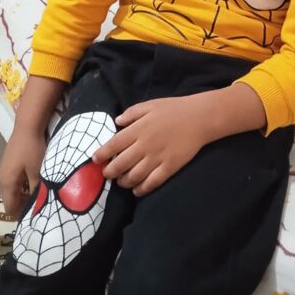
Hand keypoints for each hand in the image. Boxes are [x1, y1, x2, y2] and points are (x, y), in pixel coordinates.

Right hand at [0, 128, 46, 219]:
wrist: (28, 125)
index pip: (10, 208)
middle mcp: (2, 178)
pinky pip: (15, 179)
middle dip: (24, 205)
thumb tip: (39, 204)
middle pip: (11, 199)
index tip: (35, 218)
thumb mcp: (37, 171)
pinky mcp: (10, 161)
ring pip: (13, 188)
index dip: (21, 215)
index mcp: (7, 183)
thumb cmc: (32, 149)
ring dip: (24, 193)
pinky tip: (35, 180)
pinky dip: (23, 183)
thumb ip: (37, 189)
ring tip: (39, 194)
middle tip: (40, 207)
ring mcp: (5, 168)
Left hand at [92, 94, 212, 196]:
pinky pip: (151, 183)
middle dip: (110, 172)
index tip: (95, 160)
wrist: (199, 118)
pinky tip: (137, 190)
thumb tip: (117, 122)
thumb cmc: (174, 109)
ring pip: (134, 176)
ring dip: (124, 182)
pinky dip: (141, 189)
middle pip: (120, 164)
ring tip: (122, 181)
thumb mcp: (150, 105)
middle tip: (107, 174)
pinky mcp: (169, 167)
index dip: (102, 154)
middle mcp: (145, 145)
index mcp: (138, 129)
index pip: (113, 145)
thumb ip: (132, 113)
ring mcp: (157, 158)